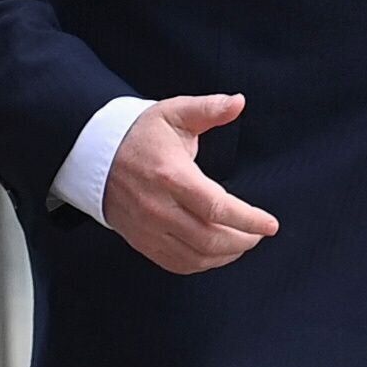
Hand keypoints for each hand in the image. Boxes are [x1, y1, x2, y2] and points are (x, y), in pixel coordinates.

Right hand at [100, 94, 277, 274]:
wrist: (96, 157)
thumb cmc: (141, 135)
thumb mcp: (174, 113)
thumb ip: (209, 109)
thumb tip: (239, 102)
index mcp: (171, 175)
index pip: (216, 207)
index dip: (248, 219)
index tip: (270, 224)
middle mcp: (158, 207)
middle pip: (210, 238)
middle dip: (243, 239)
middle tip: (258, 232)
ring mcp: (148, 229)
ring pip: (196, 256)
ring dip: (227, 255)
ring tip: (243, 241)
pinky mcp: (143, 242)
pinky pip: (178, 263)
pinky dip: (204, 263)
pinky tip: (218, 253)